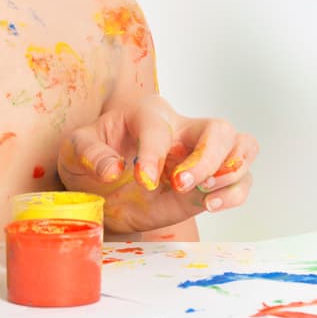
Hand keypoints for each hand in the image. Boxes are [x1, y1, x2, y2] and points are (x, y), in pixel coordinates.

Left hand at [57, 94, 256, 233]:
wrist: (98, 189)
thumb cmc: (90, 159)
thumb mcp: (75, 150)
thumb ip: (90, 154)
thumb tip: (111, 170)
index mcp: (148, 113)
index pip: (160, 127)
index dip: (153, 153)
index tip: (142, 180)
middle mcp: (181, 130)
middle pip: (219, 129)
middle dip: (206, 158)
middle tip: (180, 184)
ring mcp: (199, 156)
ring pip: (242, 148)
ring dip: (230, 174)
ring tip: (204, 197)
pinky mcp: (207, 184)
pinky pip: (239, 181)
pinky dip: (234, 193)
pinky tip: (211, 204)